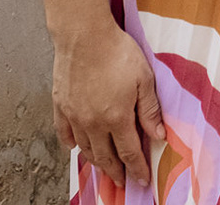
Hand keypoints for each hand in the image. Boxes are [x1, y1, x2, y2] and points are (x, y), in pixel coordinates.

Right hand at [51, 25, 164, 185]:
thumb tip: (159, 135)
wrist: (84, 36)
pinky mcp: (60, 106)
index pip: (129, 152)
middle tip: (122, 182)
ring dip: (96, 161)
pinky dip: (71, 143)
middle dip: (115, 172)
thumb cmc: (117, 52)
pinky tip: (76, 147)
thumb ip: (149, 110)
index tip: (142, 180)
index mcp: (116, 118)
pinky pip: (64, 133)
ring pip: (85, 148)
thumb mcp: (144, 79)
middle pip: (104, 156)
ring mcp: (74, 116)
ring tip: (104, 167)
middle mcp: (92, 123)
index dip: (136, 168)